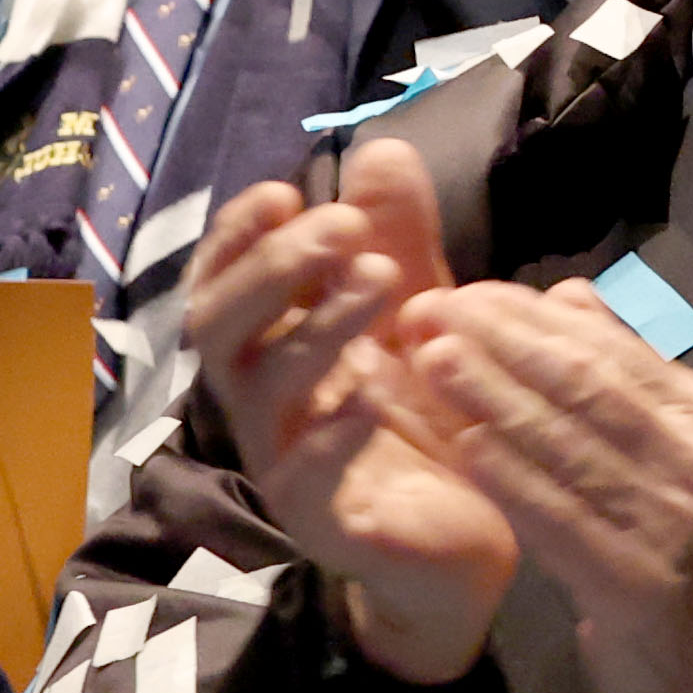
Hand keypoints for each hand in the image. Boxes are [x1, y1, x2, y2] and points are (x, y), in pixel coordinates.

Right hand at [189, 143, 515, 684]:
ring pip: (266, 393)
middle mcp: (267, 404)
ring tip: (379, 280)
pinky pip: (305, 479)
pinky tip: (370, 399)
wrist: (469, 545)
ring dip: (316, 330)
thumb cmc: (428, 423)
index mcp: (279, 350)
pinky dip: (332, 435)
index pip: (225, 285)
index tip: (281, 189)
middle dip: (272, 270)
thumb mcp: (418, 316)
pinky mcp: (324, 524)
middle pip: (223, 331)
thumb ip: (399, 236)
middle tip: (338, 226)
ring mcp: (286, 466)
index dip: (237, 238)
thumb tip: (379, 146)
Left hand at [382, 279, 692, 692]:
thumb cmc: (675, 535)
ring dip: (494, 398)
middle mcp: (692, 458)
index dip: (533, 317)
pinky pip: (560, 516)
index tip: (466, 292)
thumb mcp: (667, 446)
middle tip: (434, 312)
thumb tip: (566, 296)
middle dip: (504, 344)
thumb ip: (620, 373)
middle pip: (589, 386)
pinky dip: (511, 476)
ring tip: (433, 360)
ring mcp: (667, 520)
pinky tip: (464, 445)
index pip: (612, 349)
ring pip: (570, 444)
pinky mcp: (633, 580)